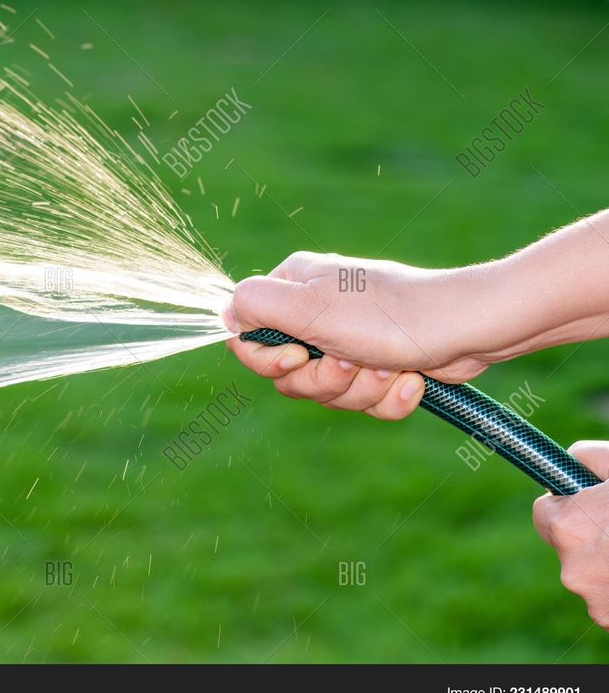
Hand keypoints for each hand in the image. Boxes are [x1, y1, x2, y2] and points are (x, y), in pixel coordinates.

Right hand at [224, 251, 496, 419]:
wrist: (468, 329)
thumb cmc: (387, 314)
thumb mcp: (308, 306)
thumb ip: (254, 305)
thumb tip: (224, 313)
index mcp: (294, 290)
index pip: (249, 338)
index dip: (271, 361)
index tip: (300, 355)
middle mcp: (317, 314)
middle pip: (288, 376)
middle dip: (324, 381)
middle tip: (351, 361)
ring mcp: (350, 342)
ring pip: (327, 394)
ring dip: (360, 389)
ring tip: (388, 367)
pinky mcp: (381, 367)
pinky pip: (365, 402)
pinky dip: (388, 399)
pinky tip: (411, 380)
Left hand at [533, 441, 608, 630]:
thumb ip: (588, 456)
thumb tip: (572, 459)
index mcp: (567, 525)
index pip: (544, 512)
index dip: (567, 504)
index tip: (585, 502)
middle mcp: (571, 567)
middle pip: (568, 545)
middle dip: (590, 535)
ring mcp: (594, 599)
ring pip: (590, 573)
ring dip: (608, 563)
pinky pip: (608, 598)